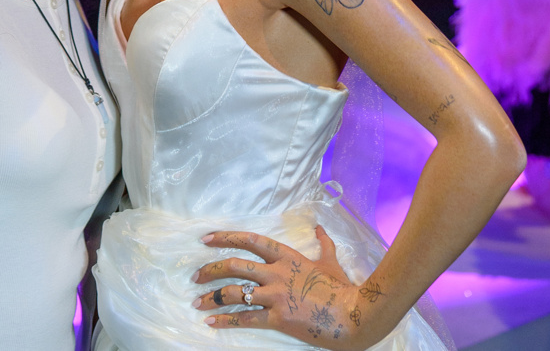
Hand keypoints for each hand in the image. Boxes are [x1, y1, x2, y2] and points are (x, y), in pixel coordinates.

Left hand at [191, 226, 380, 350]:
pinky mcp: (278, 318)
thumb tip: (320, 227)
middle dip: (211, 269)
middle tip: (195, 276)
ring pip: (236, 292)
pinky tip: (212, 322)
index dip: (225, 237)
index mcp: (286, 256)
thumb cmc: (343, 289)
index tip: (206, 239)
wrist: (354, 315)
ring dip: (213, 297)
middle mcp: (276, 273)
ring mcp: (276, 296)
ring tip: (197, 302)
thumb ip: (323, 243)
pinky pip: (246, 319)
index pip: (250, 240)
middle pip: (235, 266)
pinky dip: (226, 320)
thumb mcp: (331, 262)